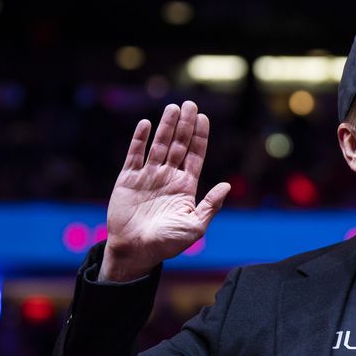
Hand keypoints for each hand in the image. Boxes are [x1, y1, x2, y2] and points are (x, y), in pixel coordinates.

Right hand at [98, 101, 230, 281]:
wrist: (136, 251)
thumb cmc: (167, 244)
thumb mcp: (195, 226)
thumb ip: (211, 206)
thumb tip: (227, 186)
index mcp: (185, 186)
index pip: (195, 155)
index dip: (200, 136)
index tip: (204, 118)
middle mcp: (168, 177)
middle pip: (179, 145)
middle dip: (185, 125)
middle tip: (190, 104)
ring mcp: (148, 176)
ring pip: (159, 145)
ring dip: (166, 127)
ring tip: (172, 108)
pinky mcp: (128, 179)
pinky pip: (134, 155)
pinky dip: (139, 140)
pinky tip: (146, 124)